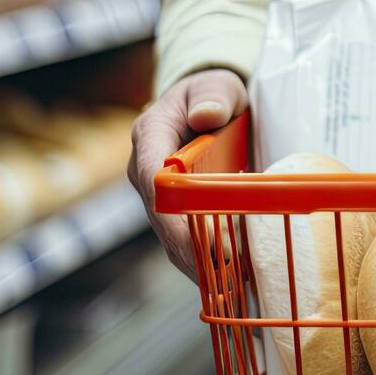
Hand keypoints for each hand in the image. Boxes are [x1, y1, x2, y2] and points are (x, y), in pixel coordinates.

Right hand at [128, 68, 247, 279]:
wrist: (207, 103)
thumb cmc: (212, 93)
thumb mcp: (216, 85)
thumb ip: (212, 96)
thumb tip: (206, 116)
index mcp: (150, 137)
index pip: (153, 181)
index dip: (175, 215)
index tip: (201, 241)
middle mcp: (145, 171)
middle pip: (161, 220)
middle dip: (191, 251)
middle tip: (225, 279)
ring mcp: (156, 195)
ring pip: (171, 238)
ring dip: (198, 264)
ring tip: (230, 289)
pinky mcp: (173, 210)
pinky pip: (185, 241)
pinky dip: (205, 261)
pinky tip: (230, 281)